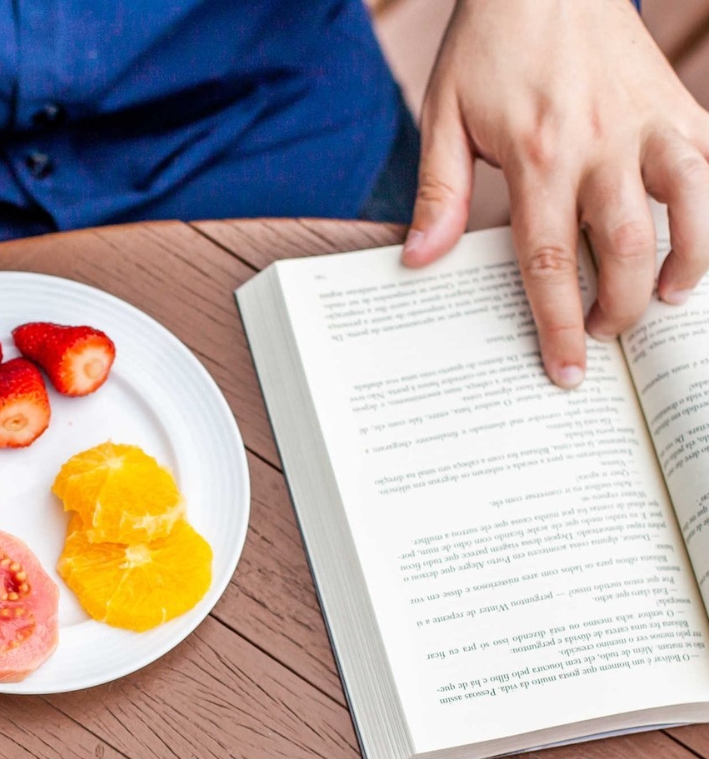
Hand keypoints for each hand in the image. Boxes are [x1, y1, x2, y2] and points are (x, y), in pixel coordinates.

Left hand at [402, 0, 708, 386]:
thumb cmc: (490, 46)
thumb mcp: (444, 115)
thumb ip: (438, 192)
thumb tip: (419, 262)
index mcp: (538, 157)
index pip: (548, 262)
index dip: (559, 325)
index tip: (566, 371)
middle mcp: (601, 144)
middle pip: (623, 248)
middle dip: (617, 308)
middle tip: (602, 338)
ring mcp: (649, 120)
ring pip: (690, 204)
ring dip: (685, 261)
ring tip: (665, 300)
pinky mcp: (678, 101)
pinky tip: (701, 239)